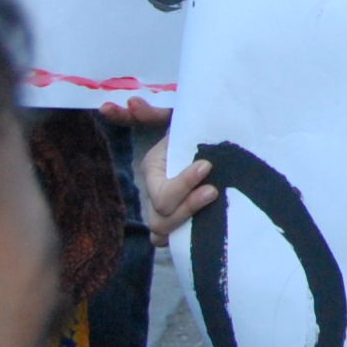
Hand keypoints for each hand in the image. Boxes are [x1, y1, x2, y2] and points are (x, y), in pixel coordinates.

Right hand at [96, 99, 214, 247]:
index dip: (182, 184)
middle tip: (214, 189)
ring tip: (216, 201)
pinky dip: (188, 238)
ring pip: (164, 234)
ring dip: (188, 222)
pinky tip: (211, 225)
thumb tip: (129, 103)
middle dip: (187, 206)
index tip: (207, 165)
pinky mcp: (182, 225)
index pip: (160, 192)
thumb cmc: (197, 131)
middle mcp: (156, 194)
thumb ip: (152, 112)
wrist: (218, 144)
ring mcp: (167, 212)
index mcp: (154, 170)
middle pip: (161, 219)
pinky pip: (176, 243)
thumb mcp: (179, 119)